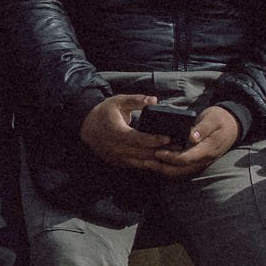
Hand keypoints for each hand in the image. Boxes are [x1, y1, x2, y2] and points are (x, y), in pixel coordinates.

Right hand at [80, 93, 231, 176]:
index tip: (168, 137)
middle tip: (179, 147)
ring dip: (158, 159)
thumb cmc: (104, 112)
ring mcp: (117, 157)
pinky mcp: (119, 162)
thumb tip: (154, 99)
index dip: (154, 140)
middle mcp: (117, 148)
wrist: (86, 127)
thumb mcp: (118, 101)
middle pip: (143, 153)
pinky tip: (161, 161)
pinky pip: (137, 165)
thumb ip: (136, 100)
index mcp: (117, 132)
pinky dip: (149, 164)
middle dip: (162, 151)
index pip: (139, 139)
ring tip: (174, 155)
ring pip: (141, 162)